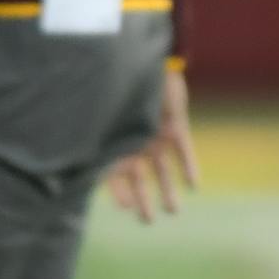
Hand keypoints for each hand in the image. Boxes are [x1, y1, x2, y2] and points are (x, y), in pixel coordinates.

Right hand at [106, 62, 198, 223]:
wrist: (142, 58)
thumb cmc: (116, 86)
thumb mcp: (107, 117)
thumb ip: (101, 141)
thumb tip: (85, 168)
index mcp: (115, 141)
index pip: (115, 174)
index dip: (120, 192)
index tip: (125, 207)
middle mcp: (136, 141)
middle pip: (140, 177)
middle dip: (143, 199)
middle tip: (148, 220)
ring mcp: (156, 134)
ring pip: (163, 168)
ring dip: (167, 188)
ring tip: (173, 211)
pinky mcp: (176, 125)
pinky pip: (184, 150)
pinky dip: (188, 167)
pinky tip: (194, 186)